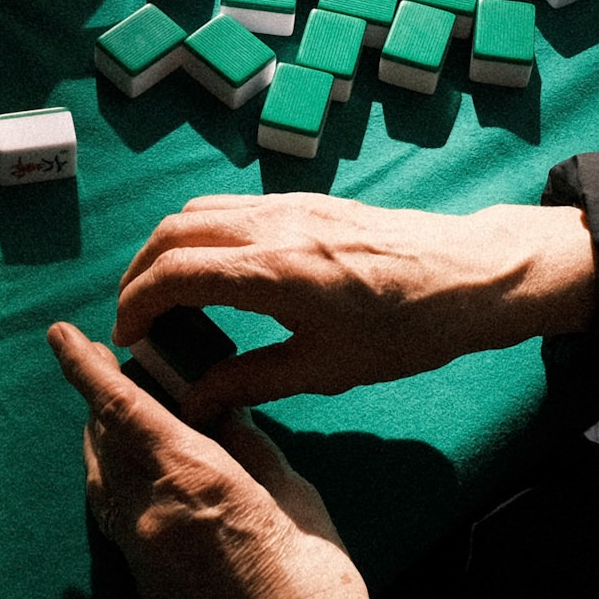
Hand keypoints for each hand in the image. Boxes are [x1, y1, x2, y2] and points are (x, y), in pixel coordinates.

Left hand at [48, 323, 399, 598]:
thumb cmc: (318, 580)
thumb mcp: (291, 491)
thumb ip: (246, 444)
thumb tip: (220, 408)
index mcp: (191, 476)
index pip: (119, 407)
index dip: (83, 366)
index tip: (59, 334)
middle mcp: (152, 512)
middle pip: (103, 438)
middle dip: (99, 396)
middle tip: (103, 359)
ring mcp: (144, 553)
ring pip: (102, 478)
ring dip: (103, 437)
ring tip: (119, 408)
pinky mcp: (148, 584)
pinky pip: (114, 515)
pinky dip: (114, 479)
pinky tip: (134, 469)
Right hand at [113, 195, 597, 424]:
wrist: (468, 275)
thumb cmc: (405, 330)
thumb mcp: (326, 369)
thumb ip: (250, 379)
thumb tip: (193, 399)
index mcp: (275, 272)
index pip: (175, 273)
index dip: (137, 304)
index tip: (129, 338)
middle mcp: (272, 226)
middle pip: (172, 233)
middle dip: (139, 274)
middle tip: (136, 318)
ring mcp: (286, 205)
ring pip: (197, 212)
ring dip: (167, 249)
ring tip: (166, 295)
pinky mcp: (301, 198)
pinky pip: (229, 207)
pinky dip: (200, 234)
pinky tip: (212, 272)